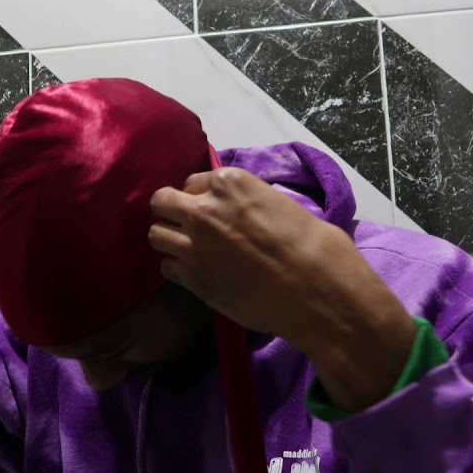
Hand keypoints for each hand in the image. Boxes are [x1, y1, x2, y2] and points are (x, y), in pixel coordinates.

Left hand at [149, 167, 416, 411]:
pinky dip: (178, 268)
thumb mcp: (279, 203)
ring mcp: (194, 246)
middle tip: (190, 226)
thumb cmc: (314, 243)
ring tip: (190, 250)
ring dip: (170, 239)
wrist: (316, 290)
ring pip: (156, 235)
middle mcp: (204, 210)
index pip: (193, 182)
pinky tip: (197, 273)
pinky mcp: (194, 280)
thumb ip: (248, 203)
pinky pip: (168, 268)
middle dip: (173, 211)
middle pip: (162, 202)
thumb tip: (240, 212)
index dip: (202, 196)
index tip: (214, 210)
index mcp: (229, 183)